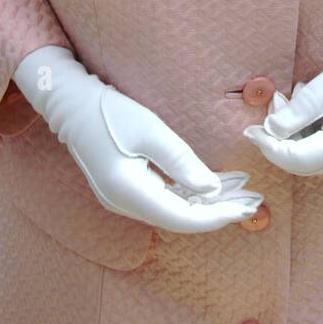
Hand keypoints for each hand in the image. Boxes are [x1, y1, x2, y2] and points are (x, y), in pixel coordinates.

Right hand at [14, 45, 263, 233]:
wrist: (71, 104)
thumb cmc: (110, 111)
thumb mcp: (150, 130)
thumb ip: (181, 162)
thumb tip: (212, 191)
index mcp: (129, 192)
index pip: (182, 218)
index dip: (216, 217)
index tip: (245, 208)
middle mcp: (124, 204)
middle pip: (178, 219)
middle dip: (216, 213)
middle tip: (251, 204)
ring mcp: (120, 199)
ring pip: (170, 211)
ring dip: (203, 206)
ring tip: (237, 197)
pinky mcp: (122, 189)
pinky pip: (160, 200)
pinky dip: (186, 196)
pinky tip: (206, 189)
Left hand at [243, 6, 322, 177]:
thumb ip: (305, 106)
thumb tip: (272, 129)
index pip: (298, 160)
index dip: (269, 147)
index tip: (250, 128)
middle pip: (304, 163)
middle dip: (281, 137)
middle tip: (278, 99)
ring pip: (315, 158)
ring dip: (297, 133)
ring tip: (301, 94)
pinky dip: (312, 133)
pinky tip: (316, 106)